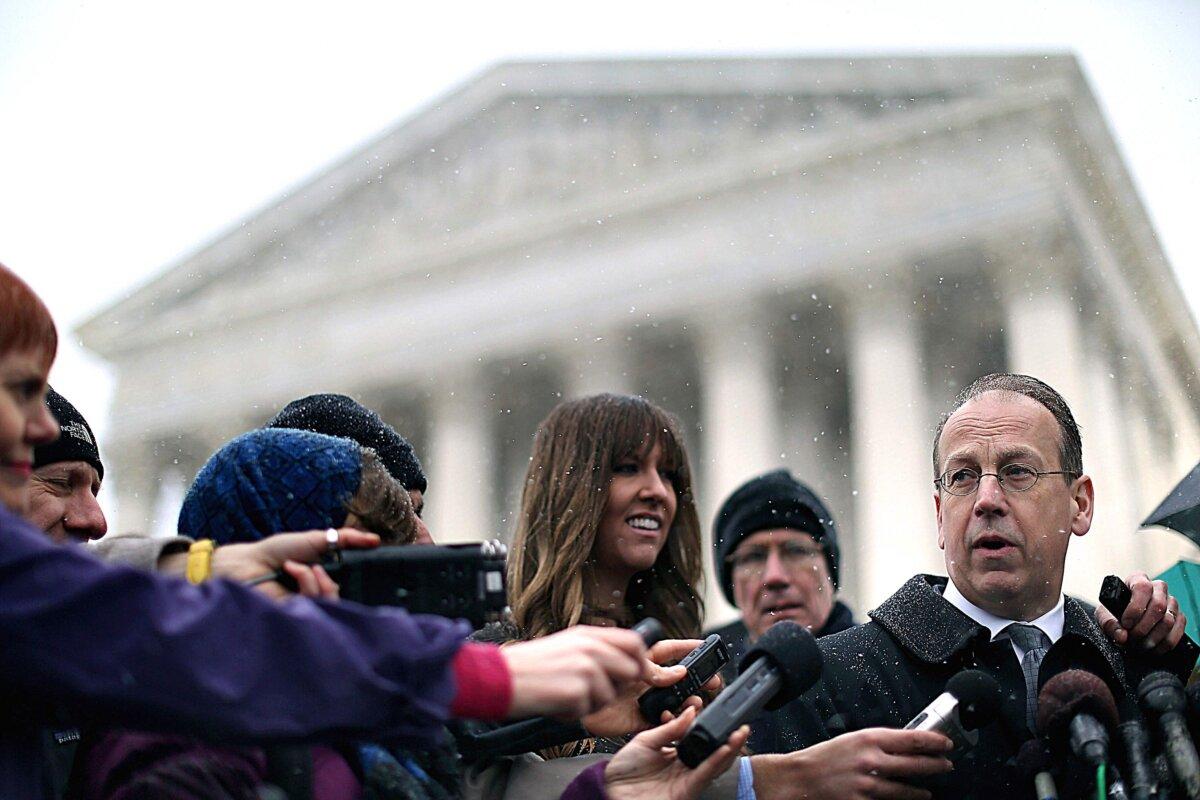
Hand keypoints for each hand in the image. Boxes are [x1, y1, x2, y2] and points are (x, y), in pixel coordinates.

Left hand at [214, 529, 380, 599]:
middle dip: (335, 579)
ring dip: (319, 579)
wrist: (248, 562)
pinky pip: (315, 602)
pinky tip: (293, 569)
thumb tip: (375, 540)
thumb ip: (345, 539)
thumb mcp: (316, 540)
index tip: (367, 564)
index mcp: (325, 580)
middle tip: (321, 566)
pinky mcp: (297, 616)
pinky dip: (306, 580)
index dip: (361, 578)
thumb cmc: (276, 552)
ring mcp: (309, 608)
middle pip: (345, 598)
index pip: (351, 586)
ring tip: (306, 566)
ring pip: (332, 602)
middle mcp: (319, 596)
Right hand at [502, 626, 648, 718]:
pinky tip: (555, 702)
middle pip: (631, 671)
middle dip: (617, 686)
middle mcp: (590, 649)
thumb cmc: (529, 664)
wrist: (501, 678)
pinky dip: (572, 713)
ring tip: (565, 694)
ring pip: (610, 696)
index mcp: (587, 635)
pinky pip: (588, 711)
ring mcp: (585, 670)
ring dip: (590, 703)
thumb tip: (624, 660)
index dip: (641, 659)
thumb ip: (595, 648)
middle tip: (591, 690)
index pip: (634, 642)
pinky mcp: (577, 692)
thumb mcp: (566, 644)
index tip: (638, 671)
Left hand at [583, 638, 722, 737]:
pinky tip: (678, 717)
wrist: (575, 705)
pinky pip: (664, 722)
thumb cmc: (592, 677)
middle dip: (698, 678)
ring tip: (698, 700)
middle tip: (714, 680)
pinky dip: (675, 721)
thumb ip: (652, 669)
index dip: (687, 647)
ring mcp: (645, 700)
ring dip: (690, 700)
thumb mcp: (625, 665)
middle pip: (679, 678)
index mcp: (639, 660)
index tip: (705, 645)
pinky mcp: (641, 721)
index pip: (669, 650)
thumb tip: (679, 671)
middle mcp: (646, 680)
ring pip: (675, 700)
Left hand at [603, 706, 746, 799]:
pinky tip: (724, 749)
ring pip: (715, 763)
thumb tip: (690, 711)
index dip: (708, 723)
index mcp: (674, 752)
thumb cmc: (624, 769)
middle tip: (739, 722)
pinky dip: (716, 761)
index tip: (715, 707)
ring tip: (740, 733)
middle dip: (728, 738)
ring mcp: (687, 778)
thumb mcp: (646, 740)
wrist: (610, 790)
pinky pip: (705, 773)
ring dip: (729, 749)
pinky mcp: (687, 790)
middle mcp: (683, 766)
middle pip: (712, 750)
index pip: (697, 736)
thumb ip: (669, 728)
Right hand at [750, 728, 952, 799]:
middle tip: (947, 764)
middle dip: (935, 765)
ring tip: (928, 792)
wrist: (798, 778)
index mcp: (867, 739)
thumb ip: (876, 744)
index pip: (911, 738)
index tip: (945, 743)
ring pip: (904, 789)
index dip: (933, 741)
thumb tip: (903, 747)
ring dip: (920, 791)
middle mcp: (870, 761)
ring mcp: (867, 785)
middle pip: (914, 763)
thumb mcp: (850, 741)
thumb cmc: (821, 758)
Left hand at [1095, 571, 1186, 654]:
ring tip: (1139, 645)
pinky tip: (1152, 648)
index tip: (1126, 623)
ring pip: (1169, 620)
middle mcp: (1157, 588)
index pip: (1142, 588)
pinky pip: (1178, 631)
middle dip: (1143, 627)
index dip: (1135, 608)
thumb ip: (1109, 624)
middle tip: (1131, 638)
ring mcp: (1171, 602)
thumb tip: (1122, 636)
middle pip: (1158, 606)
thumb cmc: (1114, 612)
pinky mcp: (1179, 617)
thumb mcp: (1105, 615)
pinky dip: (1164, 644)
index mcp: (1138, 579)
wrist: (1125, 621)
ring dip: (1153, 638)